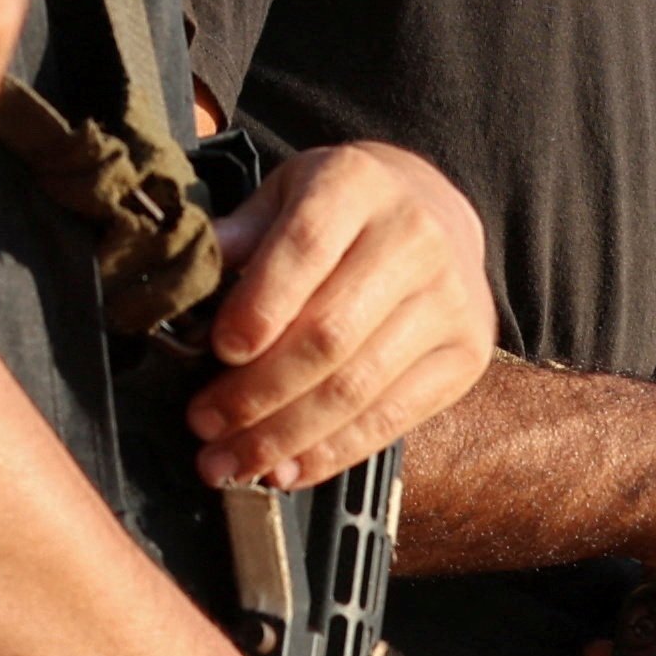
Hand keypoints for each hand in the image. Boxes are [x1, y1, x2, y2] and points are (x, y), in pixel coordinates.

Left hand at [185, 143, 494, 489]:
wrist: (435, 212)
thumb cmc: (343, 212)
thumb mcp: (288, 195)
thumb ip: (242, 236)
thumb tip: (190, 278)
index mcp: (358, 184)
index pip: (306, 249)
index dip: (259, 307)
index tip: (217, 351)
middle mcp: (415, 240)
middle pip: (329, 334)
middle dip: (257, 392)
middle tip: (204, 424)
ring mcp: (449, 301)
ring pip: (356, 387)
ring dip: (285, 437)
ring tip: (231, 462)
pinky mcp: (464, 355)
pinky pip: (391, 418)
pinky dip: (331, 453)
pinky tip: (285, 470)